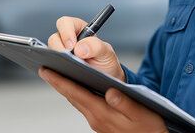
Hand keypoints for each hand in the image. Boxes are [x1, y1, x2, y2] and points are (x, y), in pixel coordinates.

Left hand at [39, 68, 167, 132]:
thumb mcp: (142, 114)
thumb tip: (111, 92)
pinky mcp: (101, 123)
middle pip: (72, 97)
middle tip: (44, 69)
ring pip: (77, 102)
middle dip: (58, 83)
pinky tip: (75, 89)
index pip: (77, 94)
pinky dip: (76, 95)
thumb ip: (125, 103)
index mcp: (104, 113)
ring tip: (55, 76)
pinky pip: (84, 106)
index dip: (61, 82)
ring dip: (65, 89)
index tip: (47, 71)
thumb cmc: (150, 127)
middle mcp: (97, 118)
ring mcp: (97, 122)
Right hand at [47, 16, 124, 80]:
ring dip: (57, 61)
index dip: (66, 32)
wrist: (106, 80)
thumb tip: (79, 49)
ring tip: (69, 69)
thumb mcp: (106, 53)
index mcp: (78, 30)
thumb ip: (96, 46)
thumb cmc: (105, 62)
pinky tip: (64, 77)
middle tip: (69, 59)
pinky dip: (54, 72)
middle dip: (59, 49)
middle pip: (54, 39)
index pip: (65, 23)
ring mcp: (61, 55)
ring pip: (50, 54)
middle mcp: (67, 41)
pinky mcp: (57, 67)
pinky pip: (50, 68)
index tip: (71, 46)